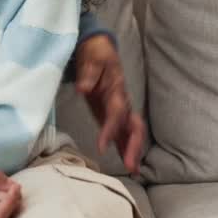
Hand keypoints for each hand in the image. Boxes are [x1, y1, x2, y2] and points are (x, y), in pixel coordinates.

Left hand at [76, 34, 145, 174]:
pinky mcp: (111, 111)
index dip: (111, 130)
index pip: (116, 113)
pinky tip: (128, 162)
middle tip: (129, 166)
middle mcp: (121, 100)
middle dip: (133, 146)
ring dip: (133, 150)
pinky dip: (125, 146)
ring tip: (133, 170)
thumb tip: (83, 89)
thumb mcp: (90, 58)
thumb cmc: (94, 52)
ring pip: (131, 131)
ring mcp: (119, 107)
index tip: (102, 146)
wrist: (98, 46)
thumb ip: (87, 74)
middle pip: (133, 126)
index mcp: (116, 88)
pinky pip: (122, 131)